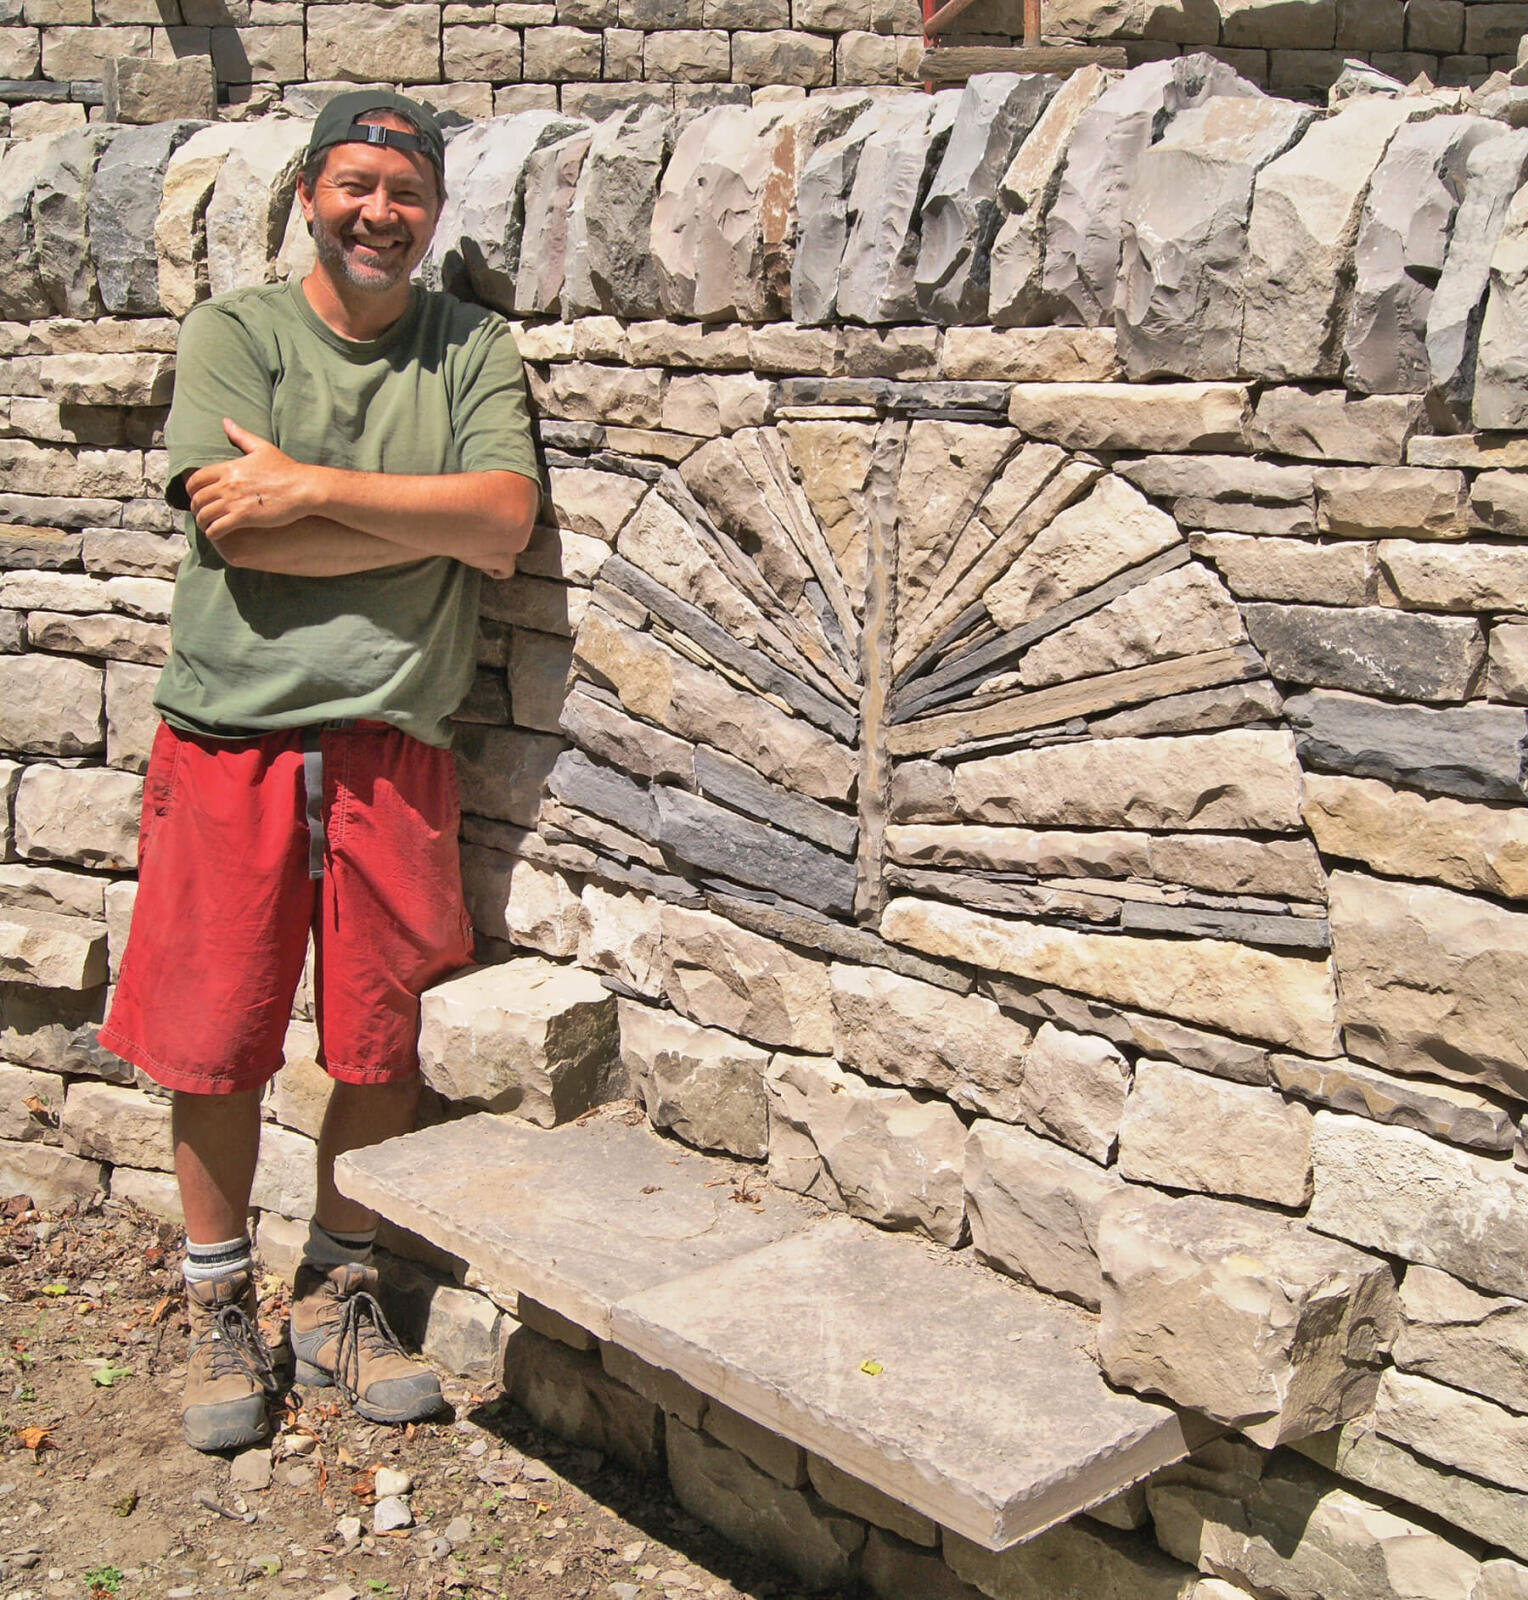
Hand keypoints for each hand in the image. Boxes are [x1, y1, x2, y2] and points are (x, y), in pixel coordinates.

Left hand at [186, 419, 313, 538]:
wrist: (304, 488)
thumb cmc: (287, 469)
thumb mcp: (262, 448)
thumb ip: (241, 436)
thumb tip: (226, 422)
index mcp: (229, 468)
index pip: (196, 479)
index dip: (191, 490)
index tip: (196, 496)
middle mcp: (227, 484)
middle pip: (197, 498)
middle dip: (195, 508)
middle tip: (200, 513)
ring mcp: (234, 501)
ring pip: (204, 514)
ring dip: (202, 522)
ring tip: (206, 526)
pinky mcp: (244, 517)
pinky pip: (217, 528)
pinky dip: (212, 533)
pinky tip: (215, 534)